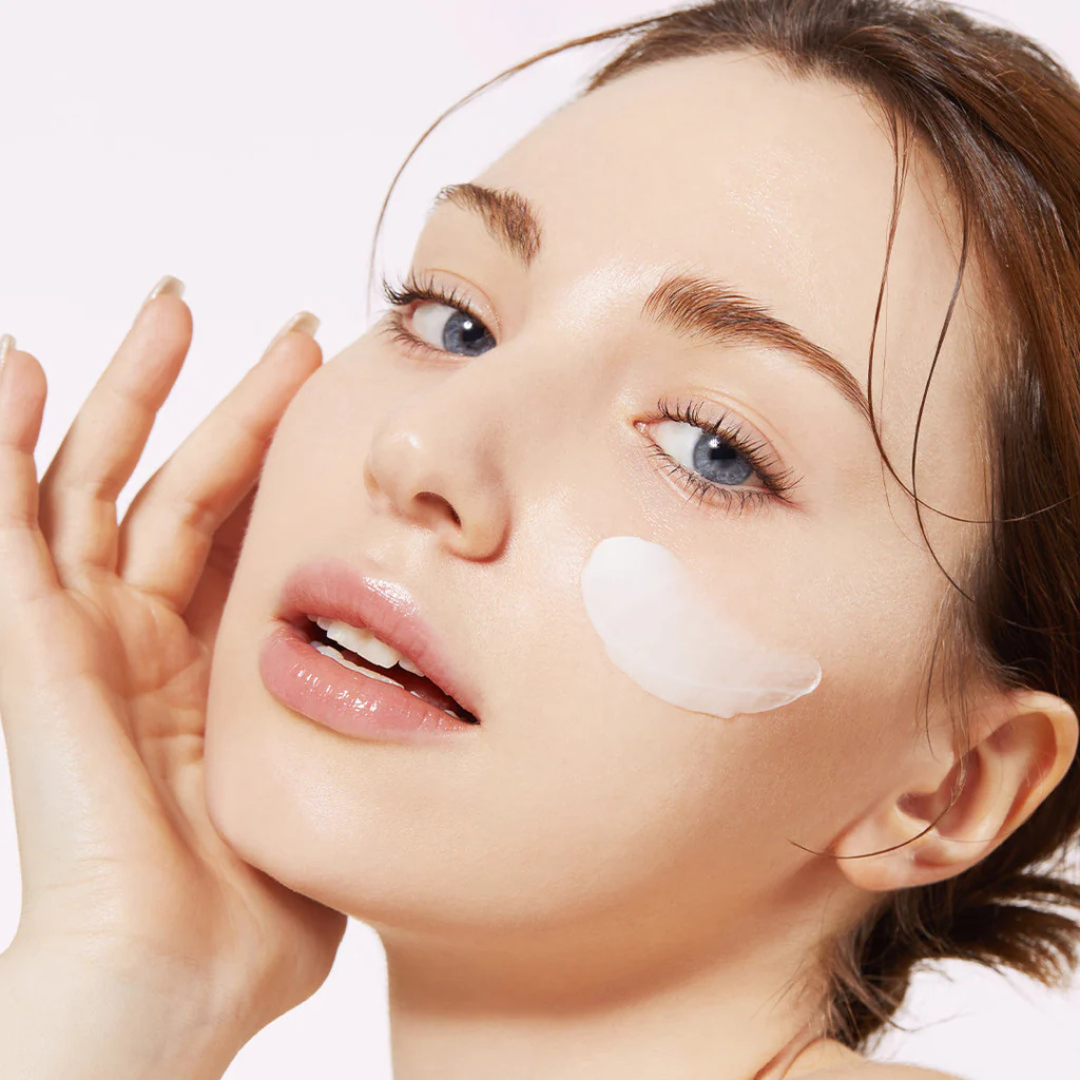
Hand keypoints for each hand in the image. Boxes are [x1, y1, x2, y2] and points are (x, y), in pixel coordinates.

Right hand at [0, 280, 346, 1056]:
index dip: (283, 454)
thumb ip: (355, 739)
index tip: (331, 383)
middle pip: (183, 486)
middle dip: (229, 402)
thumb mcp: (324, 795)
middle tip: (286, 330)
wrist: (172, 979)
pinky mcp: (26, 642)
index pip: (246, 529)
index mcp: (211, 665)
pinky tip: (18, 367)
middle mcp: (142, 637)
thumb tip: (433, 714)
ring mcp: (80, 634)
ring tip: (168, 304)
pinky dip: (1, 442)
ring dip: (128, 392)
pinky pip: (6, 521)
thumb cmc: (249, 916)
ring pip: (98, 481)